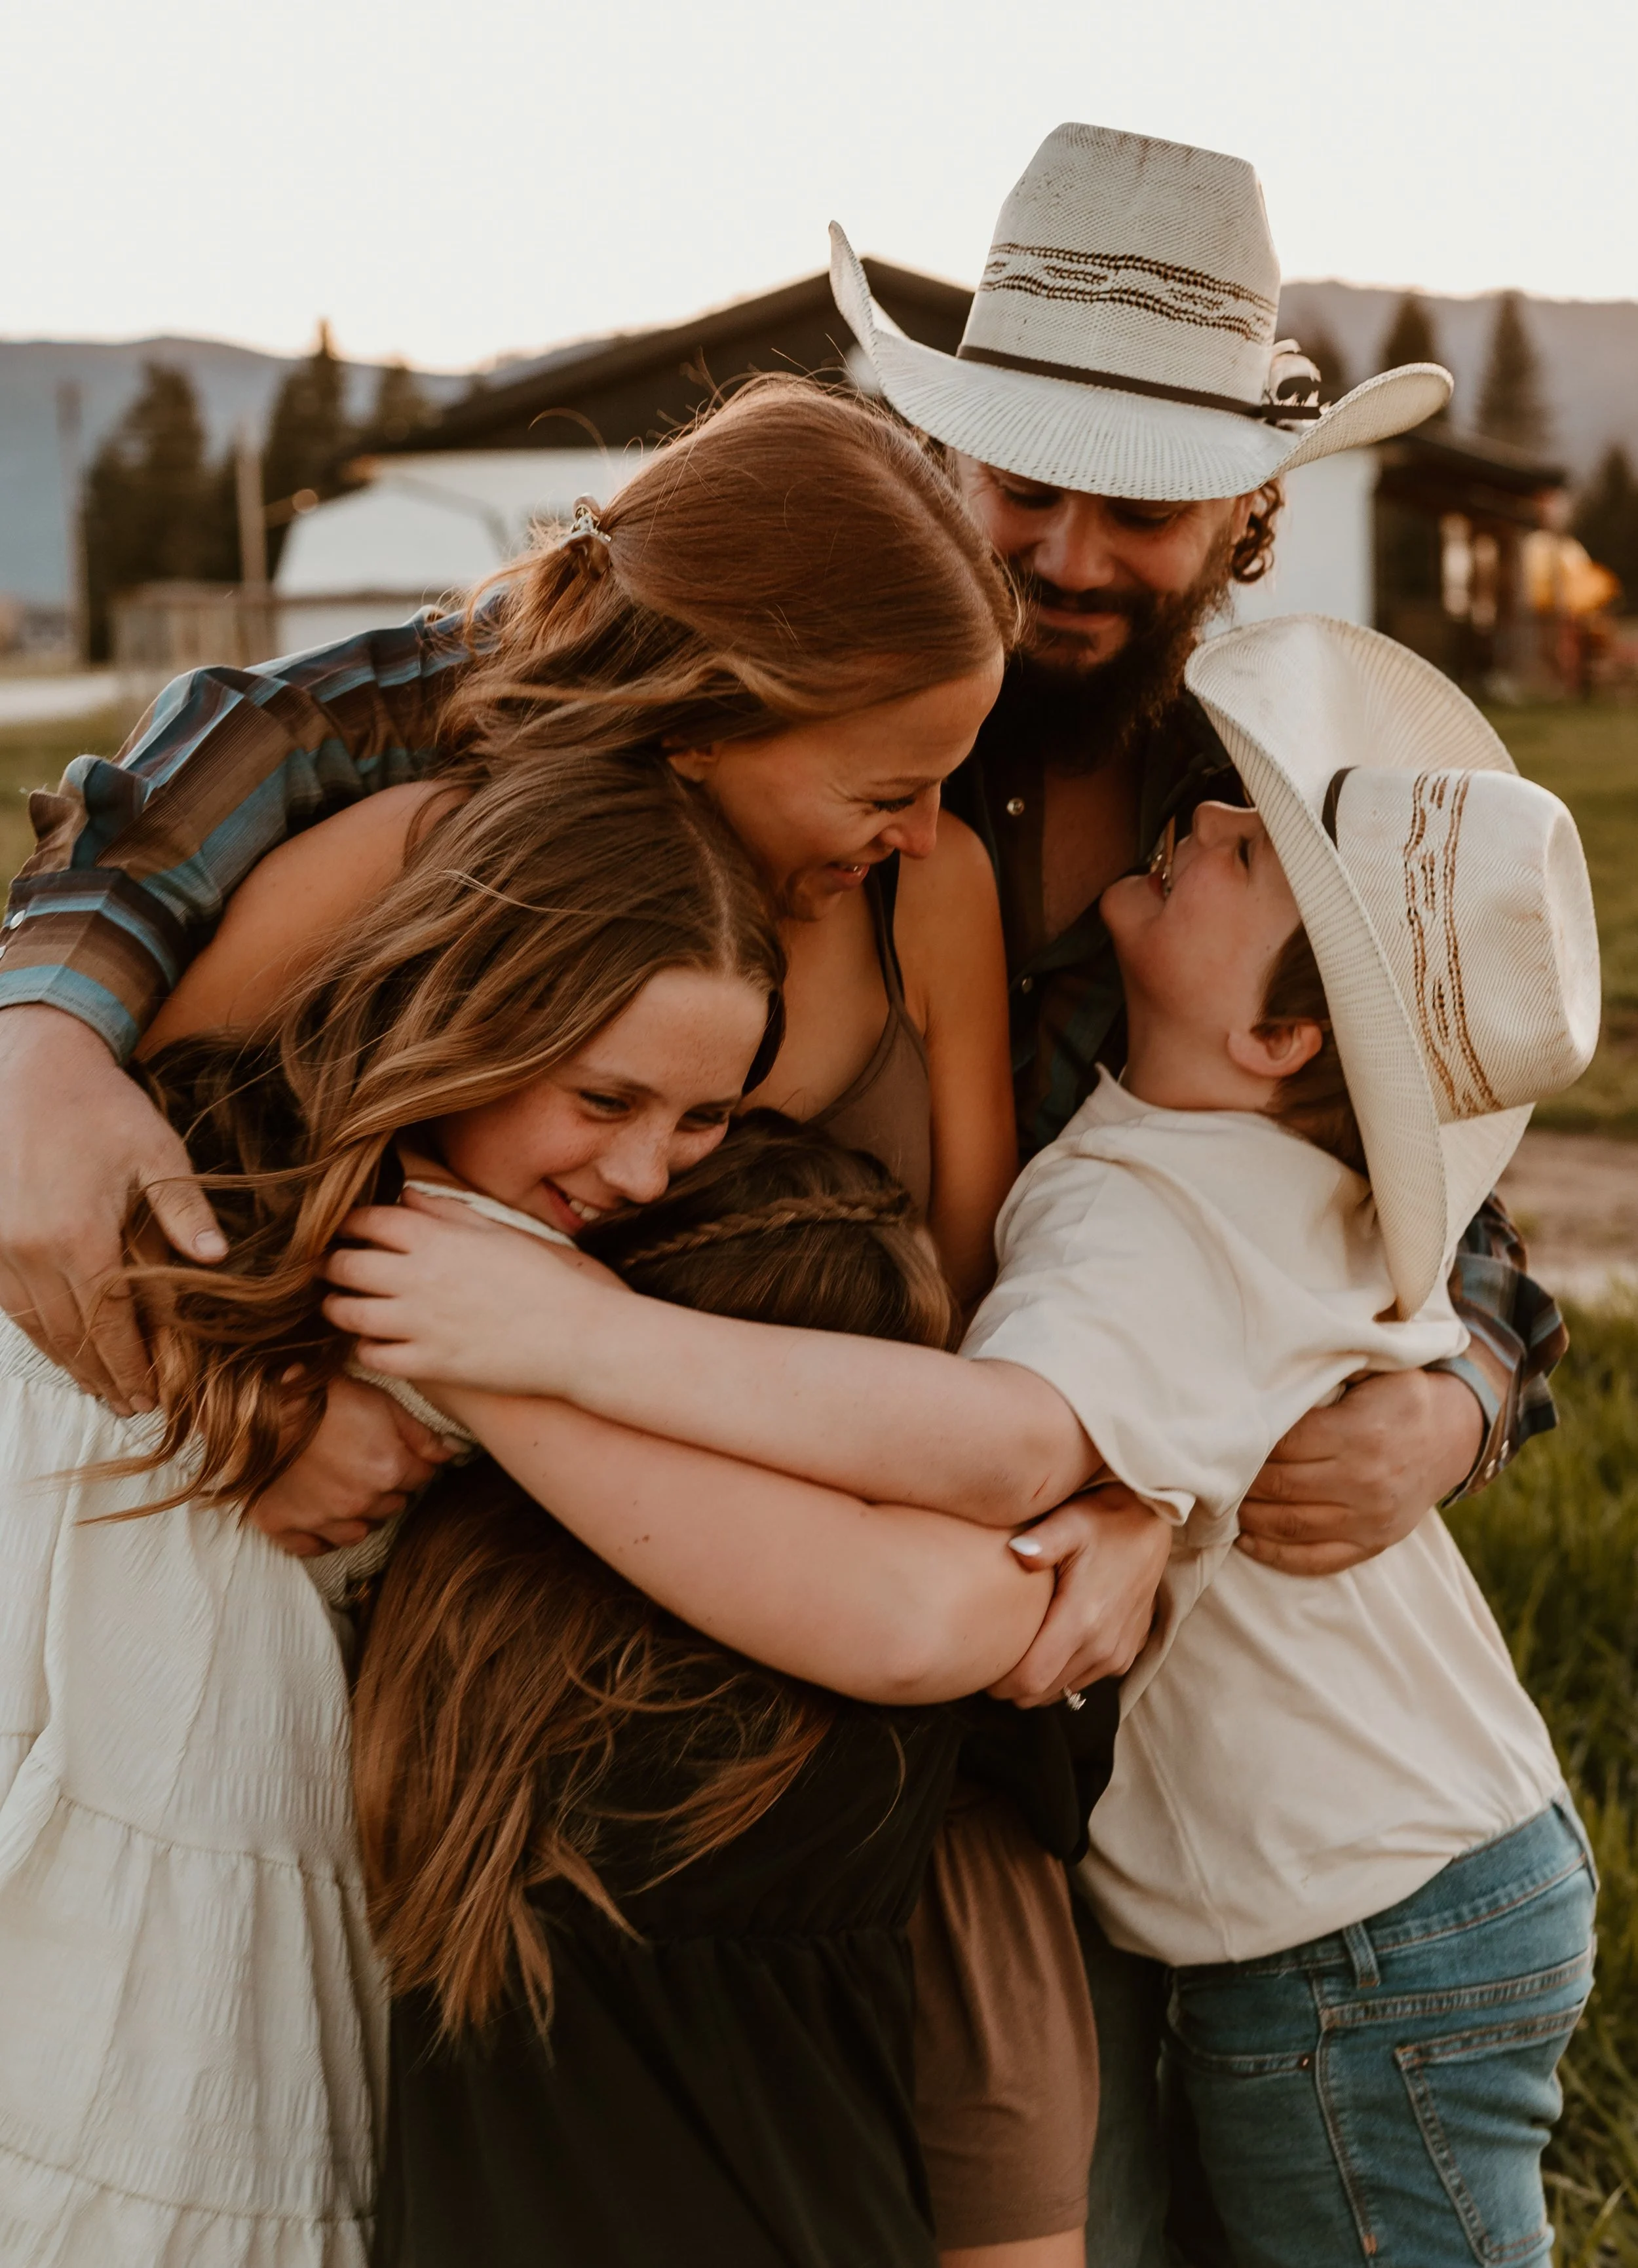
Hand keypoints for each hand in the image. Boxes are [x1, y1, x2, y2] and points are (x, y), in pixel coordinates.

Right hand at [0, 1005, 225, 1411]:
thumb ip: (183, 1212)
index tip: (151, 1397)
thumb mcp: (157, 1152)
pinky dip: (37, 1331)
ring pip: (34, 1325)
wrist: (33, 1068)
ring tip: (100, 1388)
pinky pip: (9, 1303)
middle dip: (102, 1375)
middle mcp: (30, 1251)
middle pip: (69, 1335)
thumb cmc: (104, 1109)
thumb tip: (216, 1262)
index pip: (108, 1323)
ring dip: (68, 1361)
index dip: (130, 1365)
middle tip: (130, 1406)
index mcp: (79, 1237)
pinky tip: (61, 1346)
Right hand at [249, 1374, 454, 1557]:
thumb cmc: (325, 1396)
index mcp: (390, 1471)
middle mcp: (361, 1502)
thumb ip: (420, 1434)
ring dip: (357, 1514)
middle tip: (366, 1464)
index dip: (411, 1463)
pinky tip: (318, 1514)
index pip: (421, 1478)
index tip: (397, 1452)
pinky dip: (319, 1536)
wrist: (260, 1403)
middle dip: (386, 1488)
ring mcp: (323, 1518)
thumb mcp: (381, 1401)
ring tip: (343, 1487)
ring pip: (358, 1532)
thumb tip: (450, 1455)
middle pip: (392, 1506)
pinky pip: (313, 1547)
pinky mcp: (285, 1525)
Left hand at [321, 1197, 615, 1390]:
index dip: (347, 1223)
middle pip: (345, 1265)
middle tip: (328, 1267)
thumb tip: (407, 1194)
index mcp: (437, 1239)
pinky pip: (372, 1355)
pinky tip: (374, 1340)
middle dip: (330, 1264)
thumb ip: (446, 1212)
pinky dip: (365, 1347)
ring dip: (337, 1306)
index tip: (345, 1229)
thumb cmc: (540, 1279)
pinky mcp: (429, 1364)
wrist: (575, 1337)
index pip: (367, 1220)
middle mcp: (420, 1278)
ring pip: (347, 1312)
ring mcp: (421, 1324)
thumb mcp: (497, 1232)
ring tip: (340, 1304)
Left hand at [989, 1483, 1171, 1704]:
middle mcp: (1102, 1647)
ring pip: (1064, 1689)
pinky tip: (1050, 1647)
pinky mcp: (1127, 1654)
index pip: (1031, 1679)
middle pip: (1043, 1692)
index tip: (981, 1668)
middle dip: (1013, 1686)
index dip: (1001, 1683)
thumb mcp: (1070, 1522)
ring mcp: (1117, 1655)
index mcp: (1082, 1621)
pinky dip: (1063, 1673)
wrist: (1149, 1526)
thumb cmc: (1103, 1522)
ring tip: (1018, 1654)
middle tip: (992, 1663)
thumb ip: (1042, 1541)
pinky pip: (1085, 1678)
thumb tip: (1017, 1551)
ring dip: (1039, 1681)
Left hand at [1237, 1368, 1483, 1575]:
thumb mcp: (1373, 1369)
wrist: (1455, 1435)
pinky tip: (1248, 1540)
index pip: (1283, 1445)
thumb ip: (1324, 1371)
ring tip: (1220, 1503)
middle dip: (1239, 1481)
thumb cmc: (1401, 1397)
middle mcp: (1364, 1480)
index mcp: (1359, 1433)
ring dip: (1248, 1517)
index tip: (1222, 1436)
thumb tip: (1266, 1367)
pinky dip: (1277, 1555)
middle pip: (1280, 1486)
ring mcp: (1370, 1518)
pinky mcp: (1374, 1543)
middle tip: (1210, 1472)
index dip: (1247, 1443)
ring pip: (1290, 1526)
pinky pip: (1317, 1560)